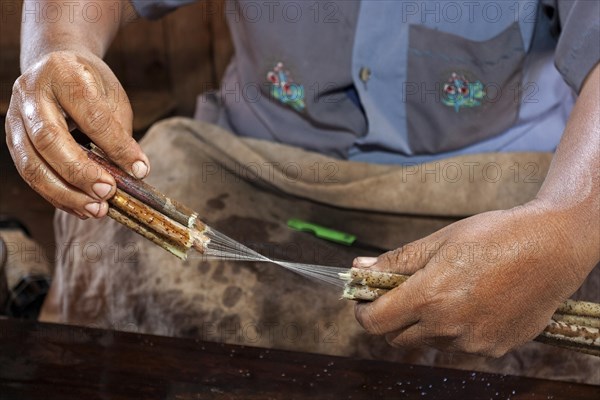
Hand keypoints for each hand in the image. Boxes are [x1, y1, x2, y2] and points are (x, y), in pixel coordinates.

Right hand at [5, 50, 148, 217]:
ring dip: (65, 193)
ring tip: (96, 209)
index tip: (140, 170)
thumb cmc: (90, 84)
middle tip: (109, 193)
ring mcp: (15, 117)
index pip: (90, 115)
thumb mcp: (112, 98)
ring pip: (32, 164)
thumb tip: (134, 172)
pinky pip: (30, 175)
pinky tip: (82, 207)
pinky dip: (57, 196)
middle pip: (50, 140)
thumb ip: (119, 133)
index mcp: (63, 73)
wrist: (54, 65)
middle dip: (81, 173)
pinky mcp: (12, 140)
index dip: (116, 146)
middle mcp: (31, 93)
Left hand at [353, 201, 594, 356]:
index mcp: (429, 297)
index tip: (364, 300)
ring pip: (428, 341)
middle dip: (392, 316)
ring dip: (425, 323)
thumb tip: (359, 268)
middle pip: (396, 336)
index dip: (363, 310)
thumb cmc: (495, 236)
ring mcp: (472, 342)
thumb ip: (396, 261)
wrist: (552, 248)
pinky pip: (459, 345)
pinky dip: (455, 329)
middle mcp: (448, 327)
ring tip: (448, 292)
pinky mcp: (494, 349)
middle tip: (405, 292)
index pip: (374, 322)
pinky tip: (473, 303)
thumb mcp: (439, 241)